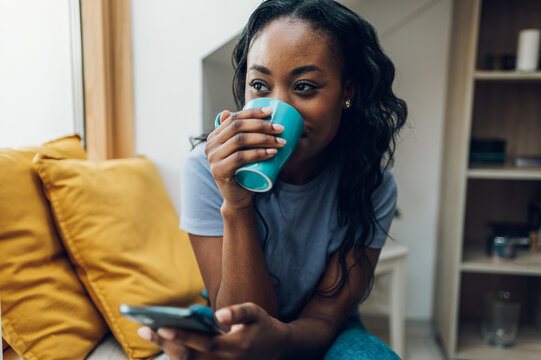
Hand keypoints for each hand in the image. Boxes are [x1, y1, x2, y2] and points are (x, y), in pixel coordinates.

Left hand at [138, 302, 285, 359]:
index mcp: (235, 347)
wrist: (275, 348)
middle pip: (189, 356)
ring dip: (166, 349)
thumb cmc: (262, 326)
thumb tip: (219, 314)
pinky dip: (176, 354)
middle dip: (165, 343)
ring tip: (148, 331)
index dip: (183, 336)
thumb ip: (239, 312)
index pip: (204, 343)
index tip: (163, 326)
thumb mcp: (256, 313)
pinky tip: (162, 341)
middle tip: (144, 327)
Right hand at [205, 108, 284, 208]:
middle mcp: (210, 145)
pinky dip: (258, 154)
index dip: (253, 113)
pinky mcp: (219, 171)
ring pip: (240, 140)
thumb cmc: (243, 171)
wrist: (237, 198)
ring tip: (281, 142)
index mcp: (215, 136)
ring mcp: (213, 158)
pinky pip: (240, 158)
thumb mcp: (243, 150)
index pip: (234, 118)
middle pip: (238, 127)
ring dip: (263, 139)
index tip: (271, 112)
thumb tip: (234, 111)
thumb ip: (241, 133)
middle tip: (280, 129)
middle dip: (261, 125)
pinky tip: (271, 152)